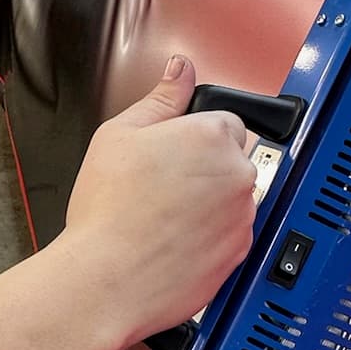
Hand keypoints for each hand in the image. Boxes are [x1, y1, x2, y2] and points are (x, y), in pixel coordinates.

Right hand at [61, 56, 258, 342]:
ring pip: (232, 199)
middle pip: (233, 159)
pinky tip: (173, 240)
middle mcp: (238, 175)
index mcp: (213, 136)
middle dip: (205, 167)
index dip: (194, 135)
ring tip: (164, 216)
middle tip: (162, 185)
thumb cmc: (108, 211)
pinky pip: (229, 235)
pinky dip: (209, 237)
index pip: (226, 119)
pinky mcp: (239, 254)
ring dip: (209, 203)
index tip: (173, 152)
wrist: (107, 278)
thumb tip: (180, 71)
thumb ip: (161, 98)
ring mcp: (242, 217)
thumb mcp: (120, 134)